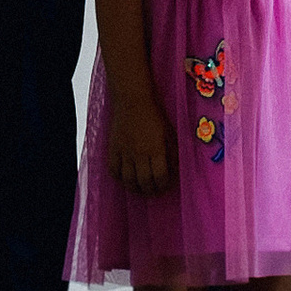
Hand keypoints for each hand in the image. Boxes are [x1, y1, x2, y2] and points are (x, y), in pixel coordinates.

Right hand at [108, 83, 173, 197]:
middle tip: (154, 190)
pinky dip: (119, 178)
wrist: (132, 99)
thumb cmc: (154, 114)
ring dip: (135, 188)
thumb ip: (173, 151)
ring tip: (140, 188)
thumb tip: (176, 168)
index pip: (160, 177)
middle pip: (144, 182)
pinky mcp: (113, 149)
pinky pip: (113, 171)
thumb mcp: (170, 132)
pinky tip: (125, 179)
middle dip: (151, 190)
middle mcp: (139, 154)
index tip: (165, 186)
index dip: (164, 185)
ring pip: (128, 180)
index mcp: (156, 149)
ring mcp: (125, 152)